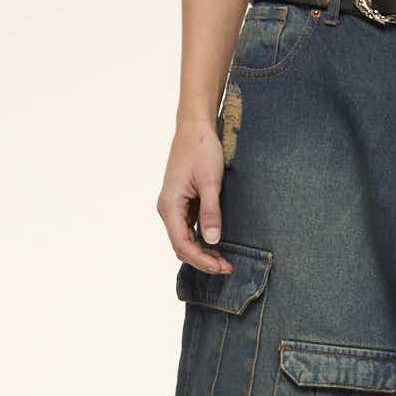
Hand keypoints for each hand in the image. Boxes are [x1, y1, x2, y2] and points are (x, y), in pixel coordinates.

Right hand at [156, 118, 232, 272]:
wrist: (195, 128)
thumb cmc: (201, 150)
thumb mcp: (209, 182)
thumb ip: (211, 212)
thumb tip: (212, 240)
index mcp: (169, 206)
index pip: (182, 244)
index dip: (201, 260)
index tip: (222, 266)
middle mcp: (167, 209)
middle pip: (181, 247)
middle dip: (203, 260)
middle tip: (227, 266)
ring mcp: (174, 207)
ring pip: (184, 240)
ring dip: (202, 252)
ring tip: (224, 260)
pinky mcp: (182, 203)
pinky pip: (188, 229)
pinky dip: (201, 241)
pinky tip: (217, 244)